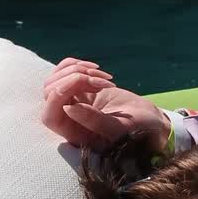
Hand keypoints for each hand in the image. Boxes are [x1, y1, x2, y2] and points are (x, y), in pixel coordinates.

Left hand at [40, 58, 172, 152]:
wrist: (148, 120)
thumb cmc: (137, 131)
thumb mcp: (120, 129)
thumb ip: (94, 121)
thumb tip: (68, 107)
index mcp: (75, 134)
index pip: (50, 116)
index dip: (59, 96)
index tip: (84, 84)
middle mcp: (68, 119)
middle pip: (50, 92)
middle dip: (74, 79)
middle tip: (101, 82)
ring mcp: (72, 101)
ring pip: (55, 79)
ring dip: (78, 70)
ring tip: (103, 77)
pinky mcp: (79, 88)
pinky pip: (65, 70)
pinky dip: (78, 64)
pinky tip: (97, 70)